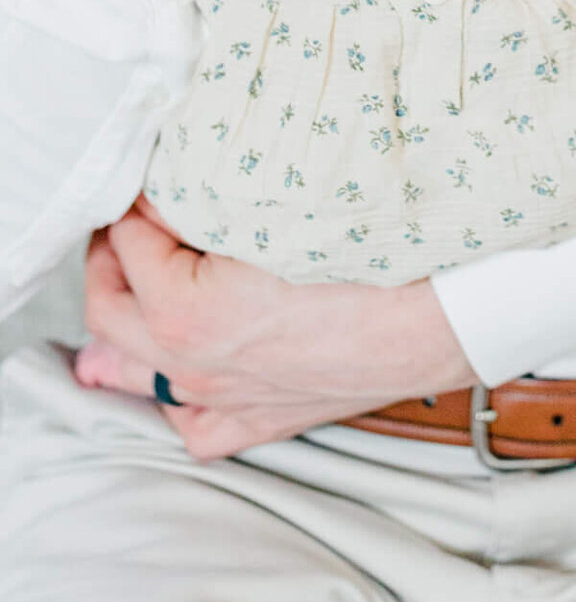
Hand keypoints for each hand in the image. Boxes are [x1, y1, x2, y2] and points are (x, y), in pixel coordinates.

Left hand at [73, 200, 470, 458]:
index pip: (126, 242)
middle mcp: (191, 366)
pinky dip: (173, 394)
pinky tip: (179, 368)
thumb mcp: (274, 214)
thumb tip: (164, 194)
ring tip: (126, 289)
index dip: (135, 201)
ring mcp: (222, 400)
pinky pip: (190, 423)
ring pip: (134, 374)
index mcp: (184, 312)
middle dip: (109, 259)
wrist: (440, 313)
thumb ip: (204, 204)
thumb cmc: (370, 258)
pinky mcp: (259, 421)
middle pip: (108, 309)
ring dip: (122, 327)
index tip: (151, 178)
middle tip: (126, 223)